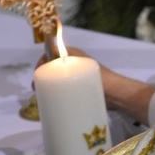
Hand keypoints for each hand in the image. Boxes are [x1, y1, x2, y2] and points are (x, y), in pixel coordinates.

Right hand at [34, 46, 154, 124]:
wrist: (118, 95)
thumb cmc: (100, 78)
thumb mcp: (80, 66)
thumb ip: (64, 58)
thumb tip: (47, 52)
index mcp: (74, 54)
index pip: (51, 54)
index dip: (42, 63)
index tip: (37, 75)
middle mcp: (76, 63)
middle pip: (53, 69)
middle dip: (44, 77)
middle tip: (37, 89)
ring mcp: (79, 76)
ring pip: (59, 79)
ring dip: (49, 87)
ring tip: (43, 97)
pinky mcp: (83, 88)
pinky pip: (66, 89)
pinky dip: (58, 93)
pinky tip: (53, 102)